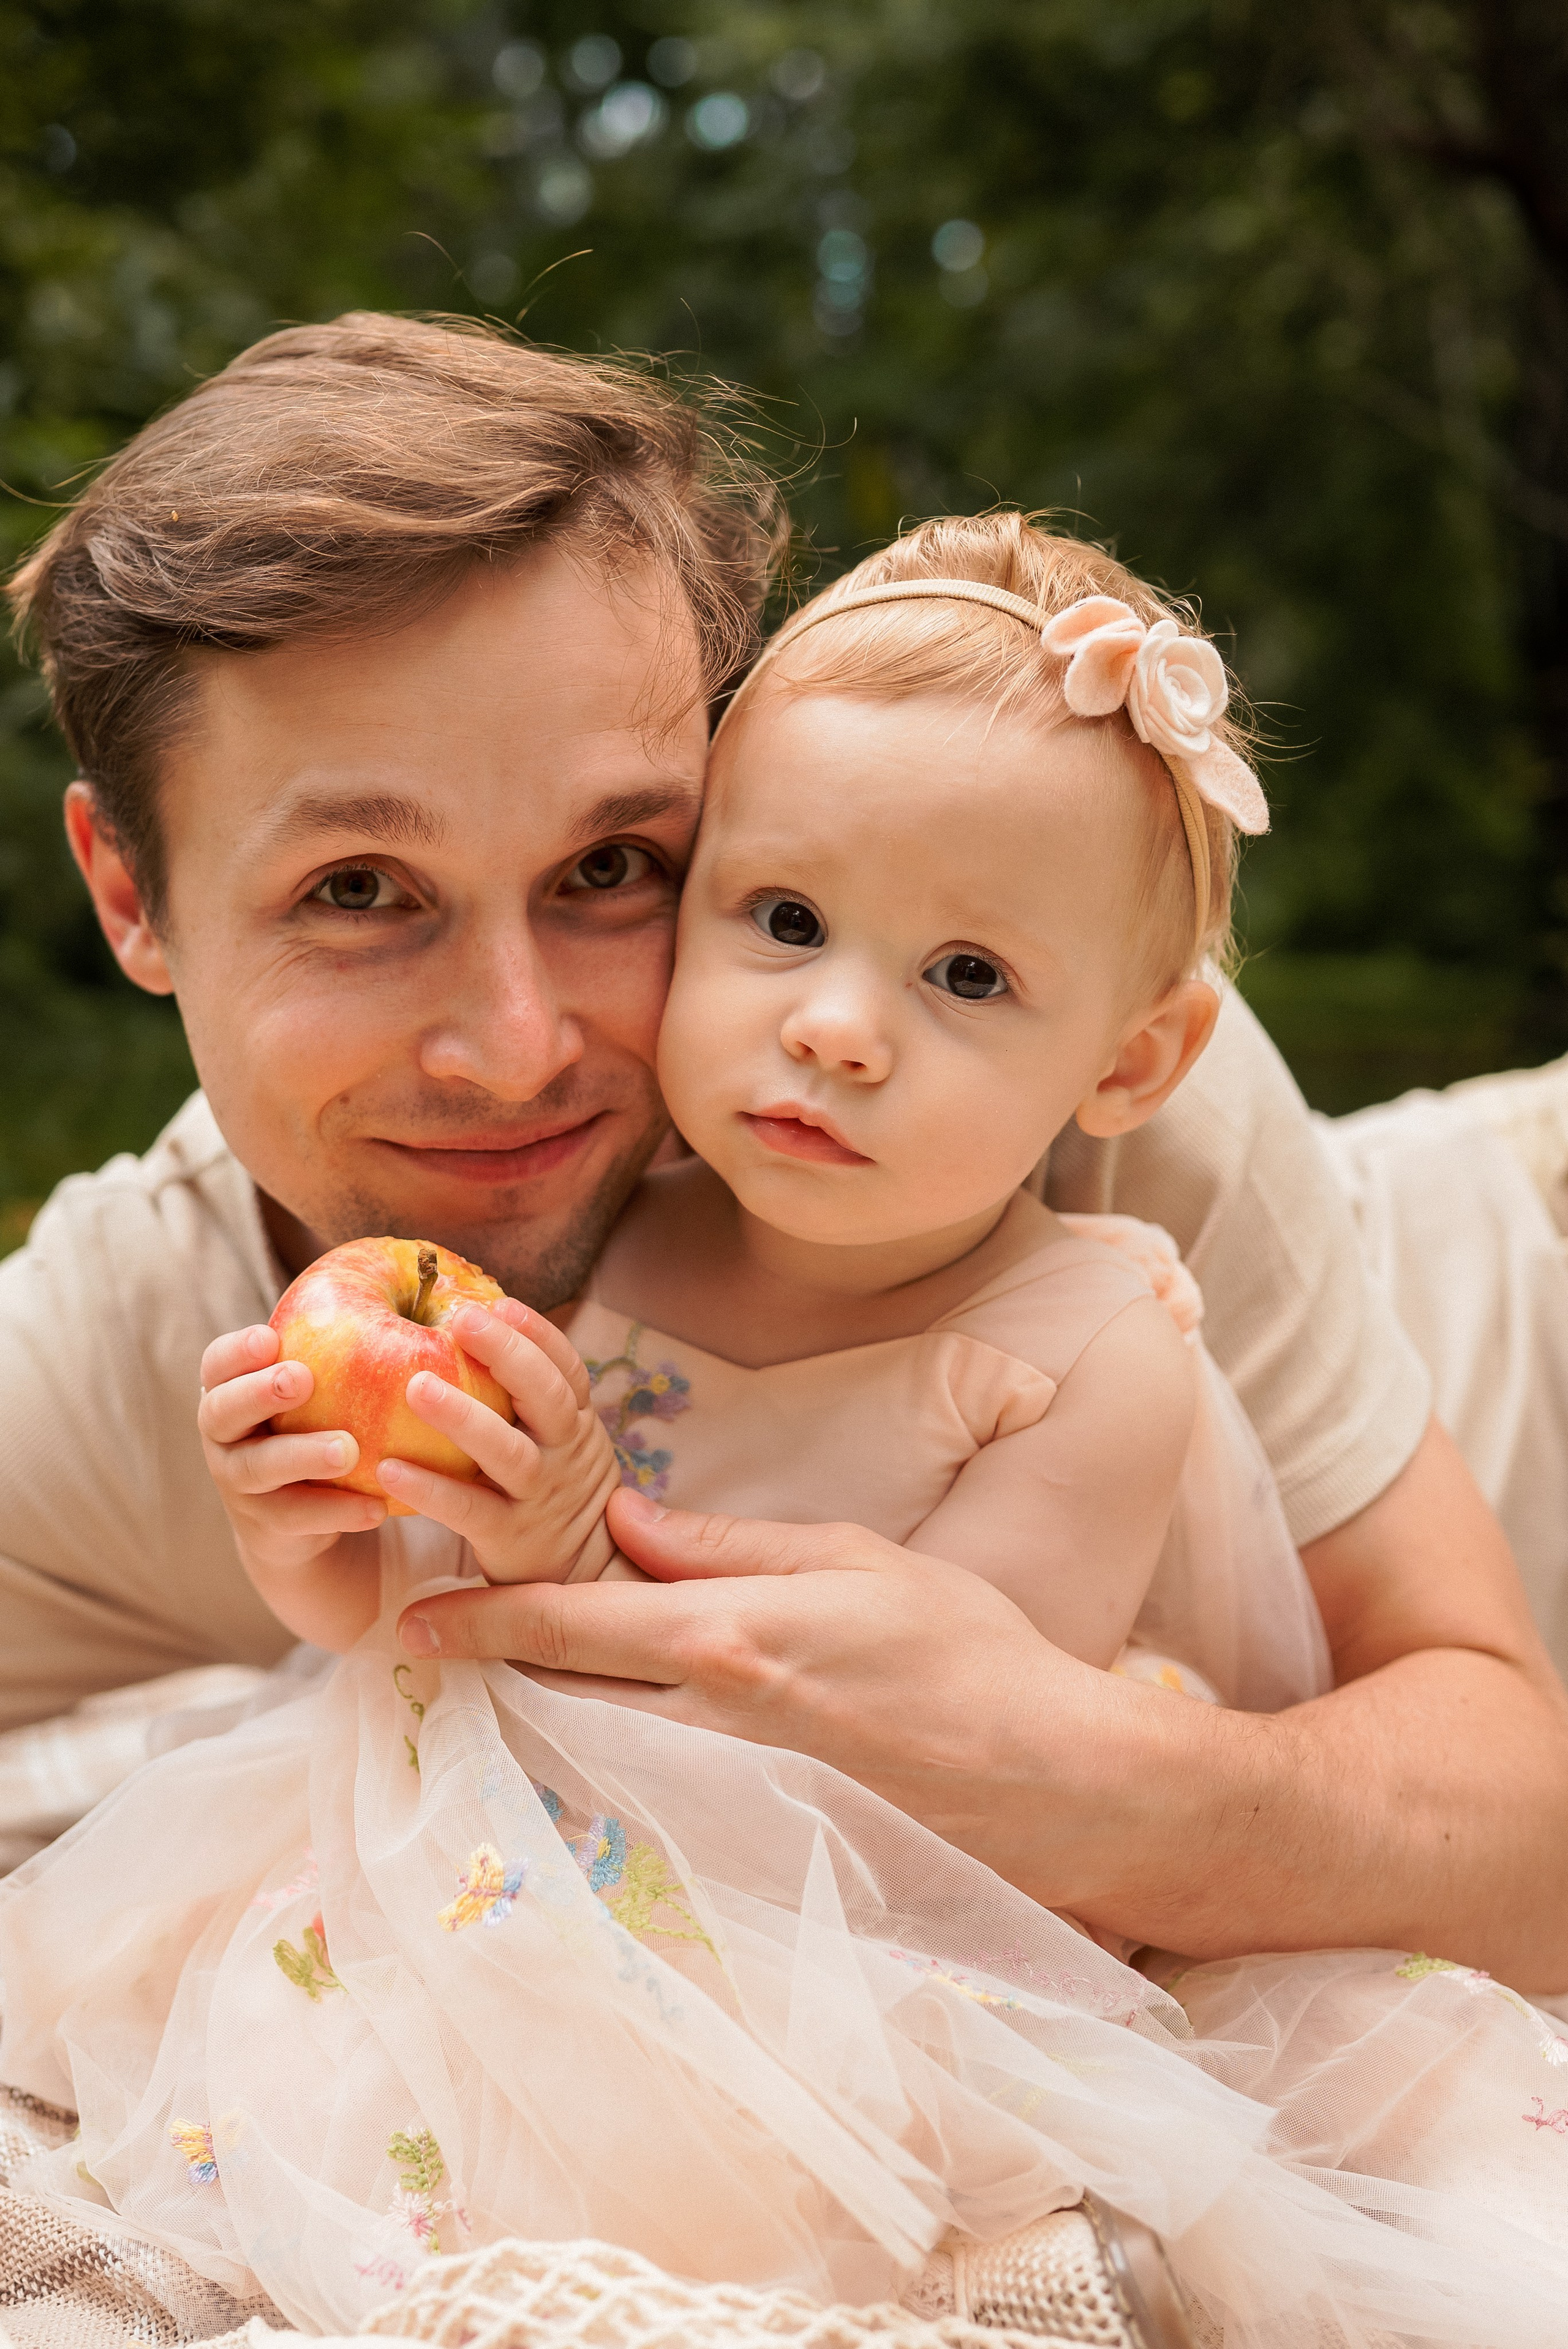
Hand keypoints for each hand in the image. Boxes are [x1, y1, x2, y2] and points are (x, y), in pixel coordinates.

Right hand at [198, 1322, 385, 1647]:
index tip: (271, 1336)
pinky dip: (334, 1512)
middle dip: (257, 1392)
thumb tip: (445, 1293)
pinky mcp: (266, 1526)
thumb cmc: (326, 1418)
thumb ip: (357, 1342)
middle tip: (301, 1379)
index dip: (237, 1350)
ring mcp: (239, 1483)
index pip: (217, 1363)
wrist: (307, 1511)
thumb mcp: (331, 1381)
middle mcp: (224, 1434)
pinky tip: (377, 1508)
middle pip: (220, 1411)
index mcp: (233, 1387)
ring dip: (301, 1455)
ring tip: (347, 1449)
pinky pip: (295, 1518)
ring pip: (257, 1469)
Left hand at [383, 1301, 623, 1585]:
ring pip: (508, 1452)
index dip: (537, 1334)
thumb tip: (471, 1322)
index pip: (566, 1369)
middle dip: (508, 1353)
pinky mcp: (510, 1536)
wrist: (581, 1574)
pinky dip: (430, 1488)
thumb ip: (526, 1396)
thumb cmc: (549, 1488)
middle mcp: (566, 1452)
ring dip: (464, 1417)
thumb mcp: (557, 1440)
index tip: (501, 1302)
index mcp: (575, 1421)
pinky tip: (388, 1469)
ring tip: (414, 1386)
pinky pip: (468, 1509)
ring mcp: (540, 1495)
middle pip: (547, 1397)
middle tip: (460, 1318)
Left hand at [396, 1487, 1154, 1905]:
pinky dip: (608, 1778)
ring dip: (543, 1728)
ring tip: (506, 1701)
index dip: (482, 1620)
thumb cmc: (966, 1652)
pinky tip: (602, 1761)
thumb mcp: (852, 1561)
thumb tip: (630, 1523)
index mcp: (728, 1639)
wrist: (1050, 1782)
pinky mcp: (751, 1846)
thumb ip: (729, 1547)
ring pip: (591, 1758)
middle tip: (441, 1655)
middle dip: (493, 1676)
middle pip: (557, 1700)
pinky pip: (650, 1808)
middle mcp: (708, 1725)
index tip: (420, 1617)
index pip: (567, 1624)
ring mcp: (725, 1797)